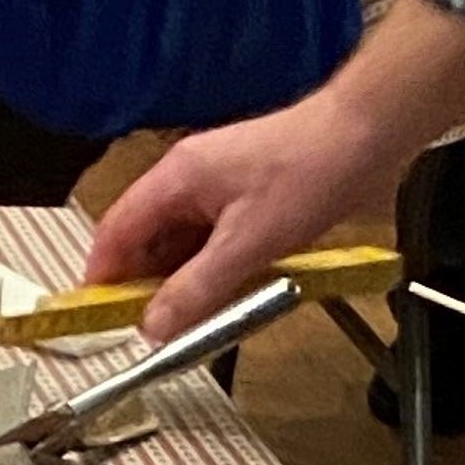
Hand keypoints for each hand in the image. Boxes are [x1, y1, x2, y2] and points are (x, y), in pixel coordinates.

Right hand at [83, 62, 397, 346]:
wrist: (366, 135)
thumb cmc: (309, 173)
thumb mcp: (248, 244)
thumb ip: (197, 288)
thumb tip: (154, 326)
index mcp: (175, 178)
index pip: (115, 230)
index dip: (102, 276)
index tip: (98, 317)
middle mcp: (187, 178)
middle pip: (145, 240)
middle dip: (147, 286)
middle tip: (157, 329)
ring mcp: (216, 186)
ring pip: (181, 244)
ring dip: (185, 280)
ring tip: (197, 318)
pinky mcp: (244, 196)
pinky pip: (212, 240)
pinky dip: (213, 269)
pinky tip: (230, 294)